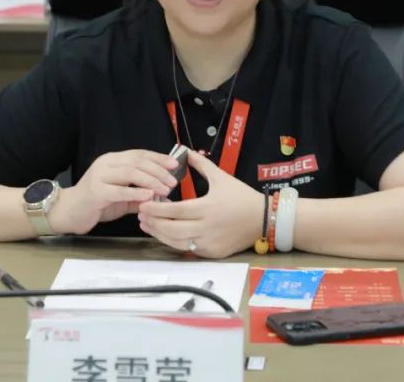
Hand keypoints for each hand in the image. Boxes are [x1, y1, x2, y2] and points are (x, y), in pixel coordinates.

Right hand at [49, 150, 177, 234]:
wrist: (68, 212)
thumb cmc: (96, 204)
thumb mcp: (122, 197)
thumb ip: (141, 195)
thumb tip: (165, 198)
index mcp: (113, 161)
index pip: (139, 154)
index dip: (158, 158)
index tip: (175, 164)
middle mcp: (106, 164)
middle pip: (137, 162)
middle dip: (158, 170)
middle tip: (173, 181)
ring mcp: (99, 176)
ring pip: (130, 173)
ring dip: (151, 180)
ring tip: (165, 189)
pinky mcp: (95, 192)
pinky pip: (119, 190)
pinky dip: (135, 193)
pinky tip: (148, 196)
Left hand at [137, 150, 262, 258]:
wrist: (263, 219)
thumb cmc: (242, 196)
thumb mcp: (222, 177)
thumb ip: (201, 164)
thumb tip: (185, 150)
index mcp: (208, 207)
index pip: (175, 210)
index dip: (156, 209)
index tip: (144, 204)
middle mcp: (207, 227)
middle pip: (171, 229)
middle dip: (153, 222)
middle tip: (141, 214)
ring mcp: (209, 242)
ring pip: (176, 242)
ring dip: (159, 234)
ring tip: (147, 225)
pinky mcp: (212, 252)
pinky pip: (188, 248)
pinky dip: (174, 242)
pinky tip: (165, 234)